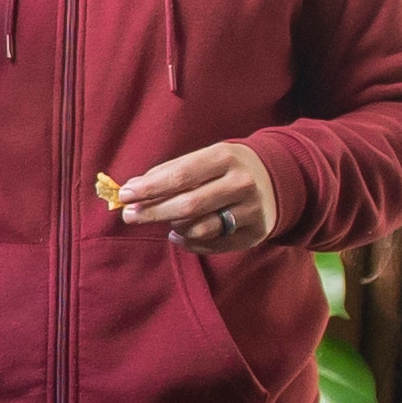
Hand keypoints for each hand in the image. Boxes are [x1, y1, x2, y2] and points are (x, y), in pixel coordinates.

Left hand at [111, 137, 286, 254]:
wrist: (276, 180)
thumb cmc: (226, 168)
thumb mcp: (204, 159)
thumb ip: (169, 172)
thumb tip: (131, 188)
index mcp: (225, 157)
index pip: (180, 175)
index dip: (150, 188)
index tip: (125, 195)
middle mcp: (240, 183)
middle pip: (188, 206)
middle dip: (153, 212)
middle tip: (130, 215)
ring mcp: (250, 210)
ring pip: (199, 229)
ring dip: (174, 227)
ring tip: (167, 220)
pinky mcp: (254, 233)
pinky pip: (211, 245)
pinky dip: (189, 242)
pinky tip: (181, 234)